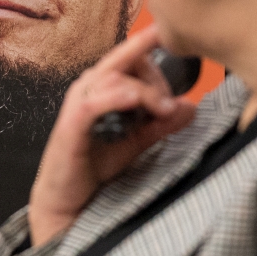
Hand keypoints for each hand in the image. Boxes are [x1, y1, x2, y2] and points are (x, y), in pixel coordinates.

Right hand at [28, 25, 196, 246]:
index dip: (160, 70)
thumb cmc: (93, 165)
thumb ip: (160, 123)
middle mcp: (89, 85)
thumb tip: (191, 107)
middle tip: (170, 107)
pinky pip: (94, 101)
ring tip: (164, 111)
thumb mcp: (136, 141)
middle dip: (156, 78)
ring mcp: (78, 102)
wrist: (65, 198)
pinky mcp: (72, 123)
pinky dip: (117, 97)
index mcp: (102, 84)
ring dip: (145, 91)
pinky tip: (136, 100)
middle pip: (126, 59)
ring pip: (115, 78)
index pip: (134, 57)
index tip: (177, 93)